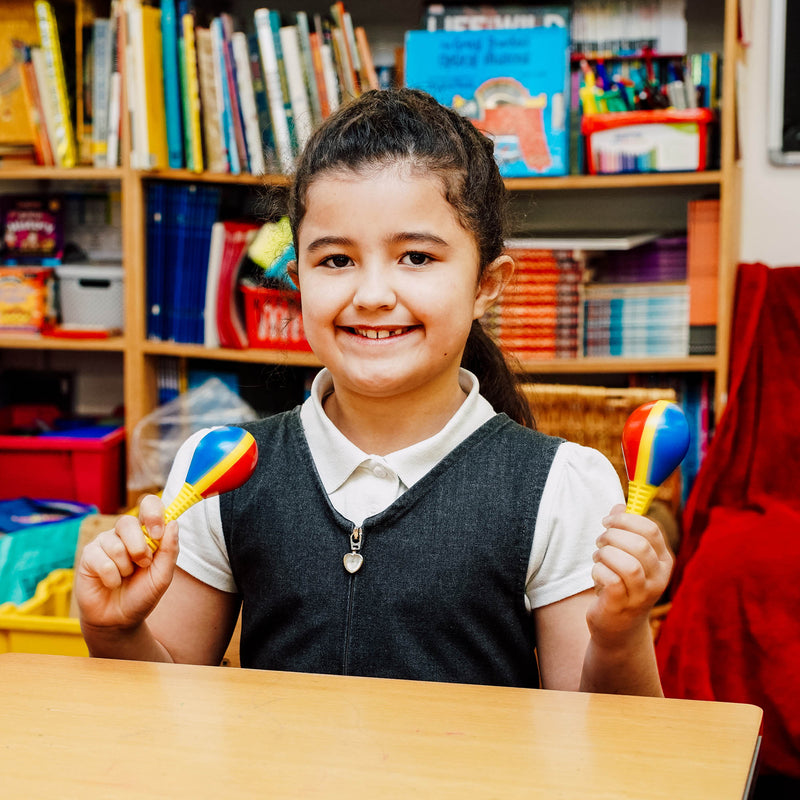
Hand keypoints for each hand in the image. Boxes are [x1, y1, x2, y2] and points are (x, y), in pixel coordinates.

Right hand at [74, 494, 178, 631]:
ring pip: (115, 544)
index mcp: (145, 532)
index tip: (157, 533)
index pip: (148, 505)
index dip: (153, 514)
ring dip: (126, 567)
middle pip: (127, 522)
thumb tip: (173, 522)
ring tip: (126, 576)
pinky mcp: (88, 555)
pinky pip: (103, 561)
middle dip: (139, 548)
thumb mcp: (163, 575)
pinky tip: (111, 583)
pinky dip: (112, 577)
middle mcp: (124, 533)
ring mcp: (105, 542)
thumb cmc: (142, 594)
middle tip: (143, 564)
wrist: (119, 619)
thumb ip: (170, 550)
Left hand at [586, 503, 672, 648]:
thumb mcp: (627, 555)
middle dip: (613, 536)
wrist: (618, 627)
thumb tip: (619, 506)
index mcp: (663, 560)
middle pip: (639, 545)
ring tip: (598, 557)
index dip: (626, 519)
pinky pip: (611, 581)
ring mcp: (642, 595)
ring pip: (628, 564)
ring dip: (606, 554)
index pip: (651, 530)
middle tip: (600, 541)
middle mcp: (658, 578)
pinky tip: (597, 573)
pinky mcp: (622, 606)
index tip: (608, 521)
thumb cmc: (622, 583)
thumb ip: (624, 529)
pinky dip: (599, 571)